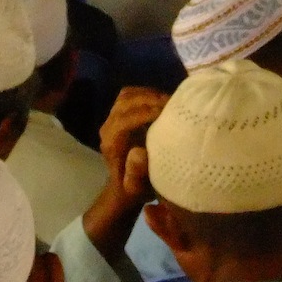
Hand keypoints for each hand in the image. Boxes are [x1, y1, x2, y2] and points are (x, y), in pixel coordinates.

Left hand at [82, 86, 168, 252]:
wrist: (125, 186)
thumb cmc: (135, 188)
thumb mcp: (137, 188)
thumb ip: (136, 173)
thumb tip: (139, 152)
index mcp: (111, 144)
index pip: (124, 121)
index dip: (145, 113)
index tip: (166, 111)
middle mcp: (107, 128)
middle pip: (125, 103)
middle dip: (149, 100)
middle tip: (173, 104)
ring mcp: (111, 119)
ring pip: (126, 96)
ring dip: (148, 94)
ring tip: (170, 101)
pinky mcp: (118, 113)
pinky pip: (129, 94)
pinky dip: (145, 93)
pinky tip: (161, 100)